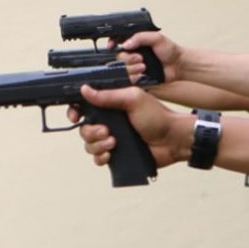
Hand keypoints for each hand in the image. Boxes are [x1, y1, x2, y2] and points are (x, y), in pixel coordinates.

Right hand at [72, 84, 191, 168]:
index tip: (75, 116)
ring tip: (113, 142)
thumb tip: (84, 89)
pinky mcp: (117, 154)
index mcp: (111, 105)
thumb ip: (109, 95)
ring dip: (97, 144)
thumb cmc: (157, 116)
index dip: (75, 112)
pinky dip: (100, 157)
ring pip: (89, 144)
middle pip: (84, 128)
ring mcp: (112, 138)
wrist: (173, 139)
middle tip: (107, 131)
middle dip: (91, 131)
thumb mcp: (133, 99)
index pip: (84, 107)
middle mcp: (109, 121)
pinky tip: (110, 154)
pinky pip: (98, 158)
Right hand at [114, 31, 182, 83]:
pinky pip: (129, 78)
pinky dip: (133, 77)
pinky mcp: (138, 76)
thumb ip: (140, 37)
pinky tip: (141, 74)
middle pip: (118, 56)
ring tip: (144, 66)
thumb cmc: (170, 50)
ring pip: (122, 68)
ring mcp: (135, 65)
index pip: (117, 40)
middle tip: (140, 58)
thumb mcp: (156, 38)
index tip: (112, 46)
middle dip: (127, 58)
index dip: (112, 43)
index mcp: (136, 42)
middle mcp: (133, 53)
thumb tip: (125, 44)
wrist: (179, 65)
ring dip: (132, 67)